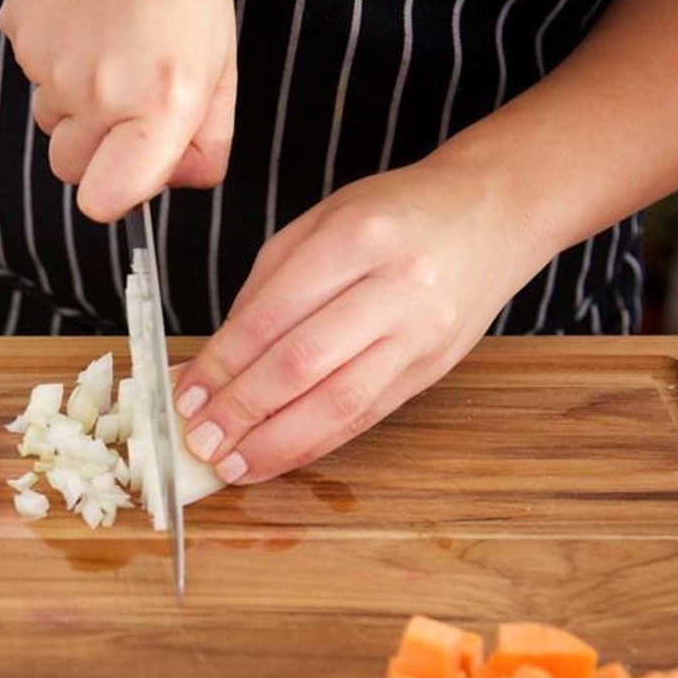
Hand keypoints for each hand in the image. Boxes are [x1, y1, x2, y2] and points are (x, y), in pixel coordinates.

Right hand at [0, 0, 235, 222]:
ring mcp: (48, 65)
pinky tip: (86, 22)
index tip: (132, 172)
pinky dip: (55, 59)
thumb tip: (181, 179)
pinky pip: (31, 74)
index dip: (117, 194)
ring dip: (75, 103)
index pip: (105, 201)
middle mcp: (97, 94)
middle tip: (128, 99)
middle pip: (72, 169)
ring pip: (51, 121)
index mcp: (156, 106)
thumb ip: (208, 139)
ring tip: (110, 47)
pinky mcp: (18, 35)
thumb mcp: (222, 65)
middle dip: (97, 149)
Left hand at [171, 154, 551, 483]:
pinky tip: (277, 457)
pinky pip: (365, 416)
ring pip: (338, 402)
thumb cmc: (395, 215)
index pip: (272, 315)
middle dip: (241, 409)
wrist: (493, 214)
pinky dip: (315, 443)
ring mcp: (419, 333)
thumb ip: (265, 288)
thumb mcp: (320, 223)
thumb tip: (214, 362)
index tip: (185, 396)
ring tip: (232, 464)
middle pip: (302, 364)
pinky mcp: (431, 369)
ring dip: (276, 442)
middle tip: (199, 439)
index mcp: (356, 237)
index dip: (222, 364)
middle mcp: (395, 287)